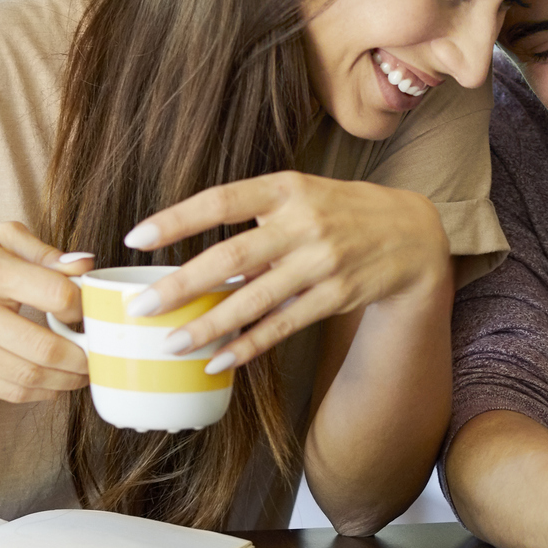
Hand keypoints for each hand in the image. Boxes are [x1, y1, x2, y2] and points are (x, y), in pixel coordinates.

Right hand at [0, 222, 92, 404]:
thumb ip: (43, 251)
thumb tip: (86, 264)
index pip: (55, 294)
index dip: (82, 306)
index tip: (87, 310)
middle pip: (46, 347)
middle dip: (84, 356)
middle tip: (100, 353)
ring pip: (31, 376)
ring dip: (69, 380)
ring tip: (85, 371)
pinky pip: (11, 391)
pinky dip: (42, 392)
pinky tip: (57, 383)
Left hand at [122, 172, 448, 371]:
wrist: (411, 234)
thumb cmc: (340, 210)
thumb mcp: (301, 193)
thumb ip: (254, 215)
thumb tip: (195, 254)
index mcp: (287, 188)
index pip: (221, 201)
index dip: (176, 220)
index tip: (135, 238)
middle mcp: (304, 223)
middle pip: (231, 257)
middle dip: (181, 285)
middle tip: (141, 308)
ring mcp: (322, 262)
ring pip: (254, 300)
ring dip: (208, 326)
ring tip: (171, 343)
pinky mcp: (335, 296)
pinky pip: (282, 326)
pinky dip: (247, 345)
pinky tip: (217, 360)